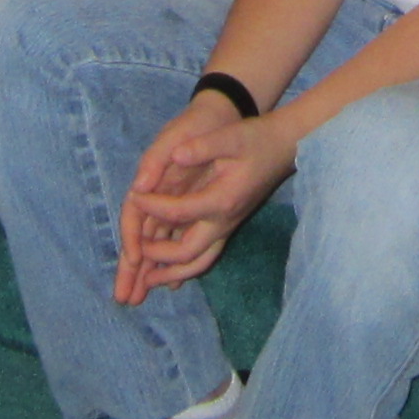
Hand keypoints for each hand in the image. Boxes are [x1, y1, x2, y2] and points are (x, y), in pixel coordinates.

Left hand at [113, 93, 293, 301]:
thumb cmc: (256, 139)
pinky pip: (204, 256)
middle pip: (187, 252)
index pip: (178, 212)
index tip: (134, 196)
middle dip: (158, 257)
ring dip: (172, 275)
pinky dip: (185, 269)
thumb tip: (176, 154)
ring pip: (198, 262)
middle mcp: (224, 221)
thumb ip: (203, 146)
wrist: (284, 147)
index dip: (152, 206)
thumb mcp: (231, 136)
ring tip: (147, 282)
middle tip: (134, 255)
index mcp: (221, 200)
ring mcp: (227, 227)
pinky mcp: (227, 226)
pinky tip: (170, 277)